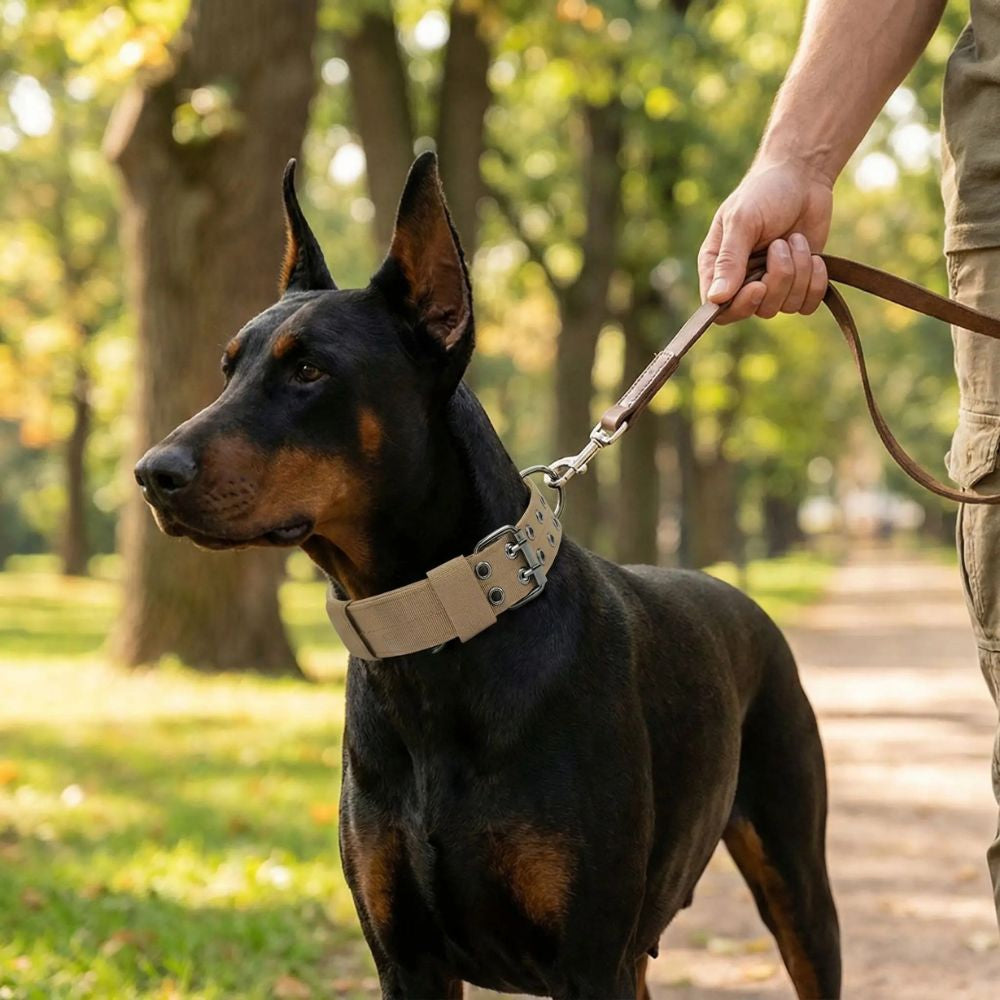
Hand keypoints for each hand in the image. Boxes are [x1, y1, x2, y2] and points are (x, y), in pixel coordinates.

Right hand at [698, 158, 833, 323]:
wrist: (803, 177)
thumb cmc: (764, 193)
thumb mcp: (742, 221)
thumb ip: (728, 261)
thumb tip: (715, 298)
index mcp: (718, 269)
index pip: (720, 311)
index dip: (741, 306)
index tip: (759, 285)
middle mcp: (743, 282)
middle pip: (757, 310)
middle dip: (778, 278)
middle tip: (780, 244)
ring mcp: (772, 285)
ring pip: (785, 306)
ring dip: (799, 271)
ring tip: (795, 240)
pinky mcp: (800, 284)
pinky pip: (807, 305)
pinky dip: (816, 282)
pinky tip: (816, 257)